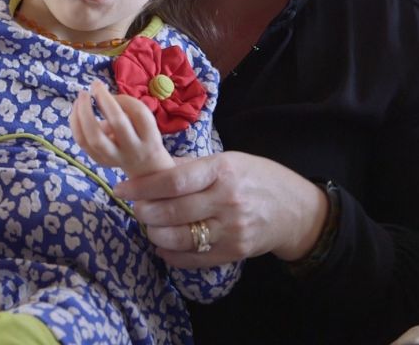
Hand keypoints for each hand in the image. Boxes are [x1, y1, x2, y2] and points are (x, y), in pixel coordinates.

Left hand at [71, 80, 174, 176]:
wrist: (144, 165)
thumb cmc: (141, 133)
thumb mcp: (143, 119)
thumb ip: (127, 106)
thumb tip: (99, 93)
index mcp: (149, 135)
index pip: (138, 113)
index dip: (120, 97)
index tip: (105, 88)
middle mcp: (133, 148)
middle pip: (118, 124)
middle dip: (104, 101)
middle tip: (92, 88)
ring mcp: (115, 157)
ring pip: (95, 138)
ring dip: (83, 114)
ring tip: (81, 98)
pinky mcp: (100, 161)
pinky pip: (83, 143)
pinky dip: (76, 124)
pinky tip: (76, 111)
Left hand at [113, 152, 328, 266]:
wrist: (296, 210)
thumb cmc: (257, 178)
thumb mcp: (229, 160)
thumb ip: (192, 167)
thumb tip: (151, 168)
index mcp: (223, 170)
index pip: (174, 181)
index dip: (143, 187)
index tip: (122, 189)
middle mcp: (227, 200)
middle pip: (172, 211)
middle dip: (145, 212)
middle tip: (136, 209)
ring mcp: (231, 229)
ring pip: (179, 238)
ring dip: (155, 234)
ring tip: (149, 226)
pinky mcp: (233, 252)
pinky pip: (192, 258)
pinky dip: (170, 254)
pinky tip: (162, 245)